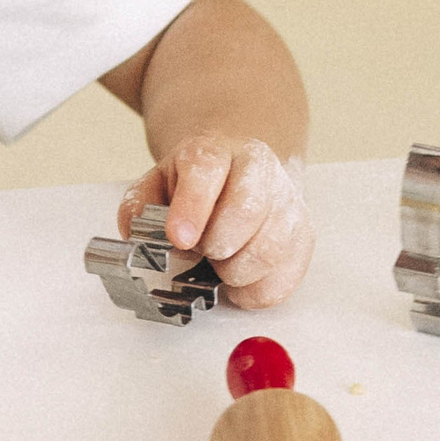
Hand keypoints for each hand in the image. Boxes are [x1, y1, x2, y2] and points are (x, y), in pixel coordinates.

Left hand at [121, 135, 311, 309]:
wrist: (240, 170)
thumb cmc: (197, 183)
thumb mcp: (158, 182)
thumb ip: (139, 205)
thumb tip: (135, 233)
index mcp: (216, 150)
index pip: (207, 170)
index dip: (192, 207)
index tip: (178, 239)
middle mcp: (259, 170)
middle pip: (247, 210)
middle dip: (217, 244)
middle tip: (200, 253)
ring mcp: (287, 202)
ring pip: (271, 248)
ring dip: (236, 271)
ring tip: (218, 266)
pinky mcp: (304, 234)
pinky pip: (287, 274)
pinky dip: (257, 290)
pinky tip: (239, 281)